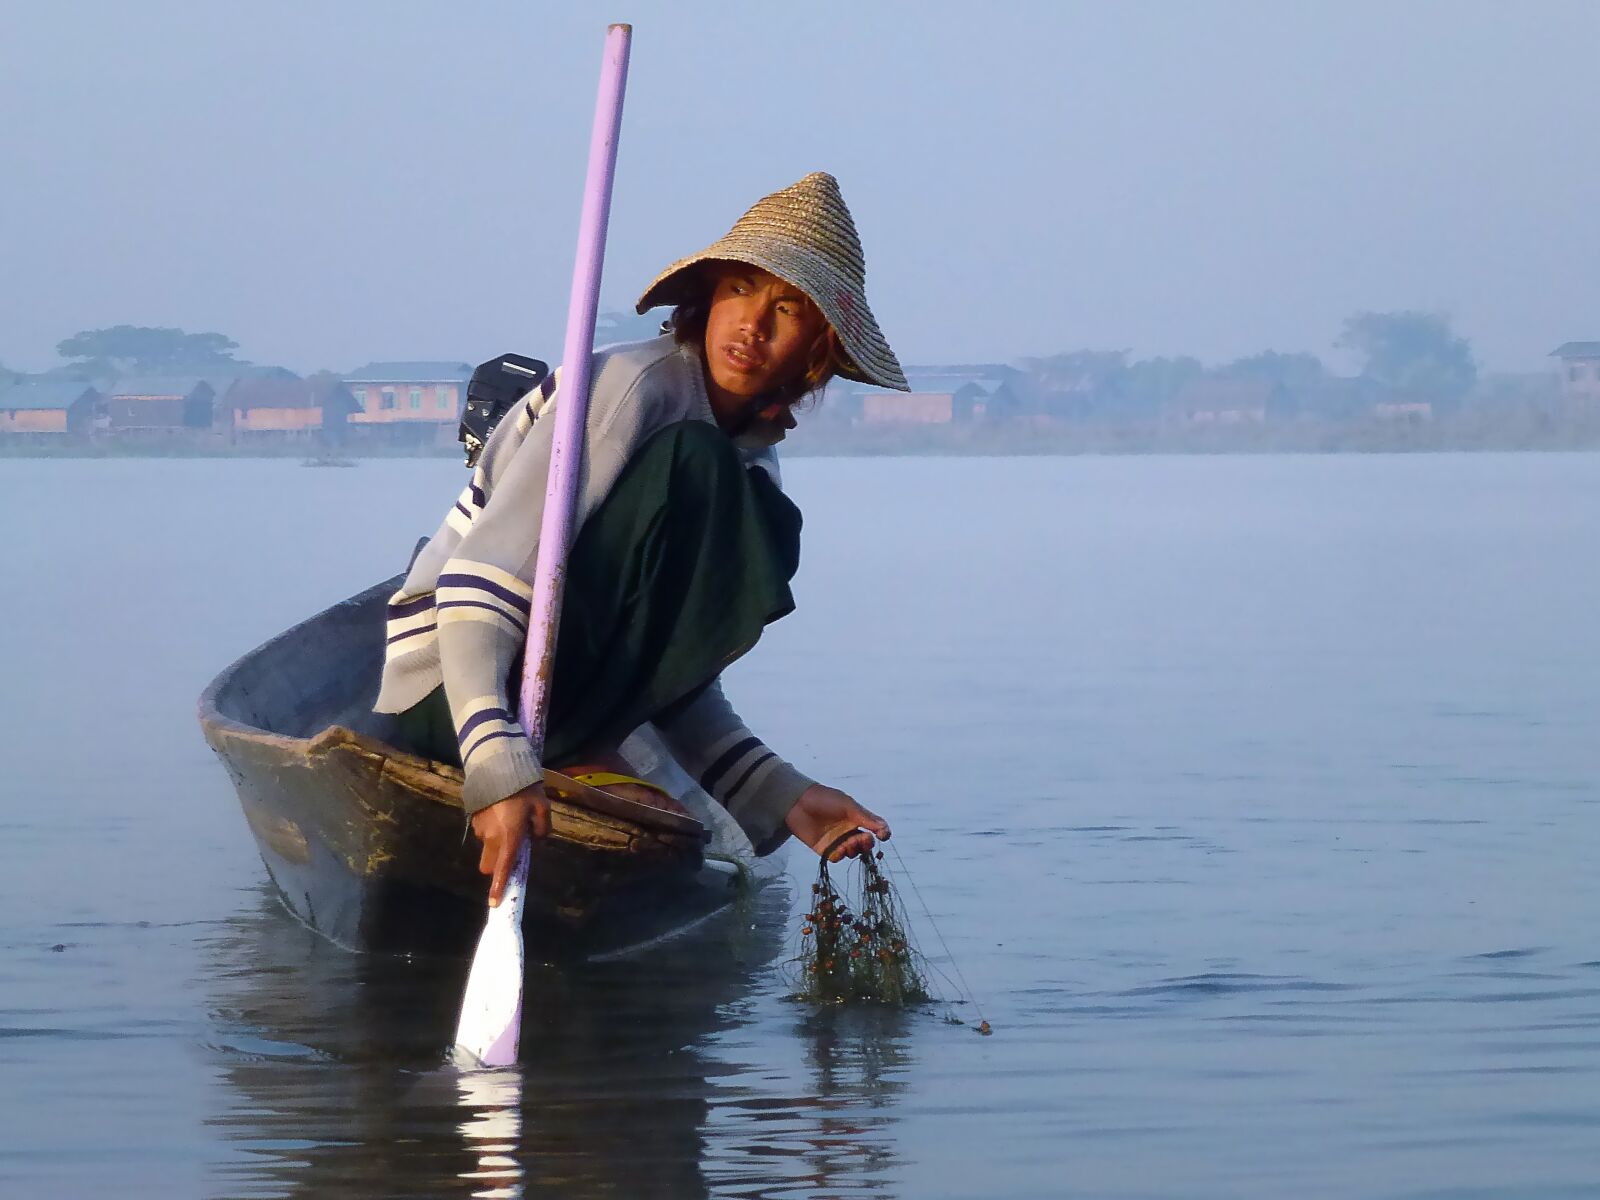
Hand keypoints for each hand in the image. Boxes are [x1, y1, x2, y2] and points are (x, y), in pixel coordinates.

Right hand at [470, 783, 549, 906]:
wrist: (499, 766)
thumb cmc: (524, 789)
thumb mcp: (542, 808)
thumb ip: (542, 829)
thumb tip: (535, 840)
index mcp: (510, 837)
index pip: (503, 869)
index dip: (499, 887)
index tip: (495, 904)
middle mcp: (492, 837)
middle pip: (489, 865)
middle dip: (497, 865)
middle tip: (511, 849)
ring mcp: (480, 829)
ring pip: (487, 847)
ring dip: (496, 843)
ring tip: (510, 820)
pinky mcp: (473, 819)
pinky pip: (483, 833)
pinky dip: (491, 830)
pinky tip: (500, 812)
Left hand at [784, 783, 890, 862]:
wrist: (798, 803)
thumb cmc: (825, 799)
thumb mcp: (848, 805)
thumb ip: (866, 818)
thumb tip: (884, 828)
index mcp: (857, 818)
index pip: (874, 829)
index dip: (881, 833)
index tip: (883, 835)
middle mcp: (848, 831)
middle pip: (864, 844)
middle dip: (867, 844)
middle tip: (865, 839)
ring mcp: (837, 840)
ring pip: (852, 852)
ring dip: (855, 850)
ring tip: (849, 843)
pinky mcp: (824, 849)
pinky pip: (836, 857)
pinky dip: (841, 855)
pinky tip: (840, 849)